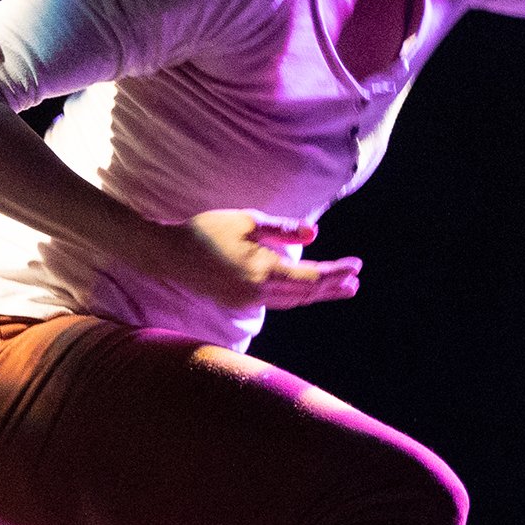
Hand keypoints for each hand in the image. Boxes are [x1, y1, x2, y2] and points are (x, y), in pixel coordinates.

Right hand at [150, 209, 362, 309]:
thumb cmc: (207, 230)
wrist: (168, 254)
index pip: (310, 277)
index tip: (357, 266)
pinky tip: (306, 288)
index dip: (336, 273)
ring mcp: (247, 302)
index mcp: (262, 271)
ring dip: (317, 294)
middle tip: (356, 281)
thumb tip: (315, 235)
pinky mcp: (238, 304)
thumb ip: (283, 229)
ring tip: (341, 288)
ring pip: (292, 301)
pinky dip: (296, 295)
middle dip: (333, 288)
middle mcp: (258, 293)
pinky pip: (276, 302)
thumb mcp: (247, 220)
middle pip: (306, 294)